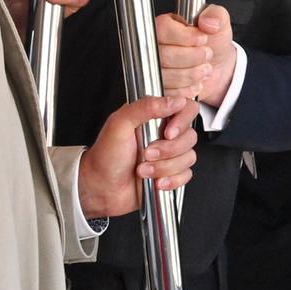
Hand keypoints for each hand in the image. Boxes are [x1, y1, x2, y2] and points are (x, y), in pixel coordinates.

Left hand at [78, 94, 199, 218]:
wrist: (100, 189)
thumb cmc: (105, 157)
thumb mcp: (119, 124)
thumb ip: (145, 107)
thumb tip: (174, 101)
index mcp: (154, 118)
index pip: (186, 109)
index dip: (183, 121)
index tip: (168, 133)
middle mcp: (164, 135)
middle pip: (190, 137)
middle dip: (168, 150)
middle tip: (147, 153)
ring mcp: (169, 155)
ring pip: (188, 158)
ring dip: (164, 167)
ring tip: (143, 170)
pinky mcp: (171, 173)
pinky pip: (186, 175)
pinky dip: (171, 180)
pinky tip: (155, 181)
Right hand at [155, 5, 235, 105]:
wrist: (217, 66)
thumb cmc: (214, 42)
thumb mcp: (220, 24)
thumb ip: (216, 16)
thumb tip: (208, 22)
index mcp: (165, 25)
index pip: (162, 29)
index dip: (184, 37)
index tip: (202, 39)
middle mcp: (154, 45)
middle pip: (162, 55)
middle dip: (191, 58)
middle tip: (207, 55)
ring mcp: (152, 67)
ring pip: (163, 75)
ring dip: (190, 75)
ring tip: (204, 69)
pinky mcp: (156, 87)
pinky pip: (164, 93)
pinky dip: (184, 90)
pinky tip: (195, 83)